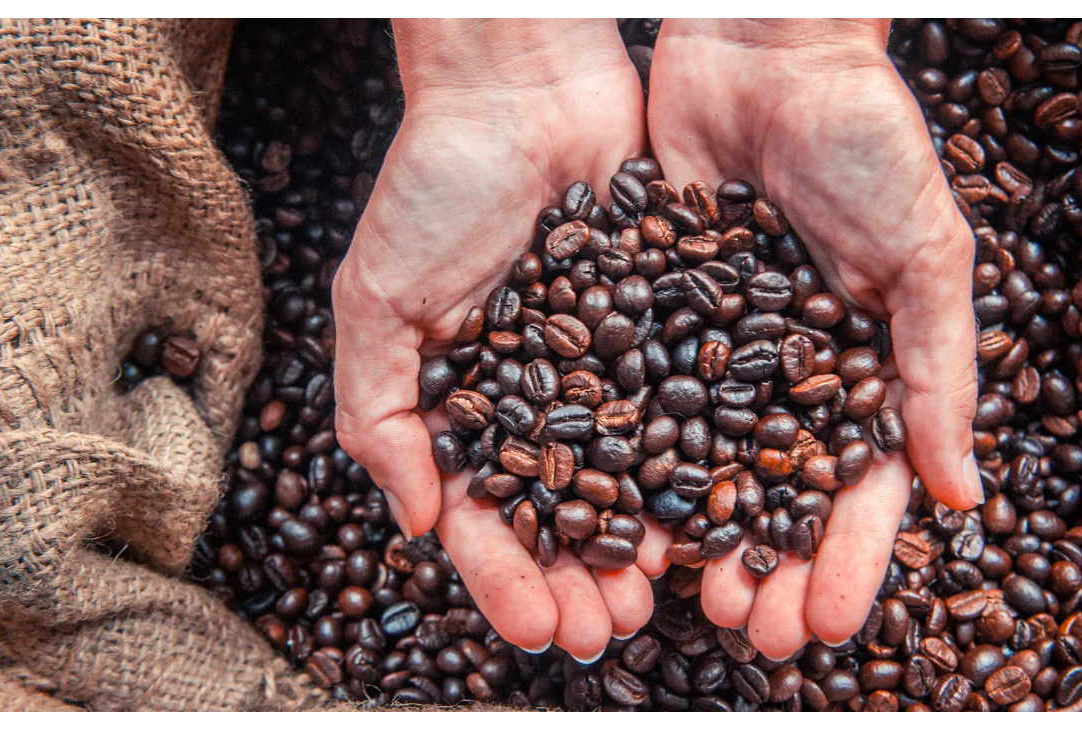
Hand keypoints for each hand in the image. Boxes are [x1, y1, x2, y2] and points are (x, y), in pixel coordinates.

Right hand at [333, 20, 670, 659]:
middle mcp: (538, 397)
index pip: (484, 511)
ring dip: (638, 541)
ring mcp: (603, 367)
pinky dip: (690, 464)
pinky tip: (704, 515)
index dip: (506, 574)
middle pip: (561, 510)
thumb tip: (413, 520)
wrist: (524, 89)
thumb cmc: (435, 185)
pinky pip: (679, 409)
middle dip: (578, 576)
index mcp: (468, 402)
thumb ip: (381, 412)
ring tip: (656, 595)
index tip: (533, 626)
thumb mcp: (378, 299)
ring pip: (627, 475)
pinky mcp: (662, 328)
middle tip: (603, 628)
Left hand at [646, 19, 982, 656]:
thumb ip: (938, 372)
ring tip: (673, 595)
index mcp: (855, 366)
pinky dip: (620, 456)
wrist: (766, 50)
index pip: (853, 486)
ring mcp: (706, 345)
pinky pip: (630, 395)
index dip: (843, 557)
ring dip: (686, 532)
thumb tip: (959, 496)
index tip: (824, 620)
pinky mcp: (643, 310)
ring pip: (692, 459)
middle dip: (760, 563)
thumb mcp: (925, 255)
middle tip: (745, 627)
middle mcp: (778, 370)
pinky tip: (610, 513)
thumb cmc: (866, 140)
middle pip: (766, 490)